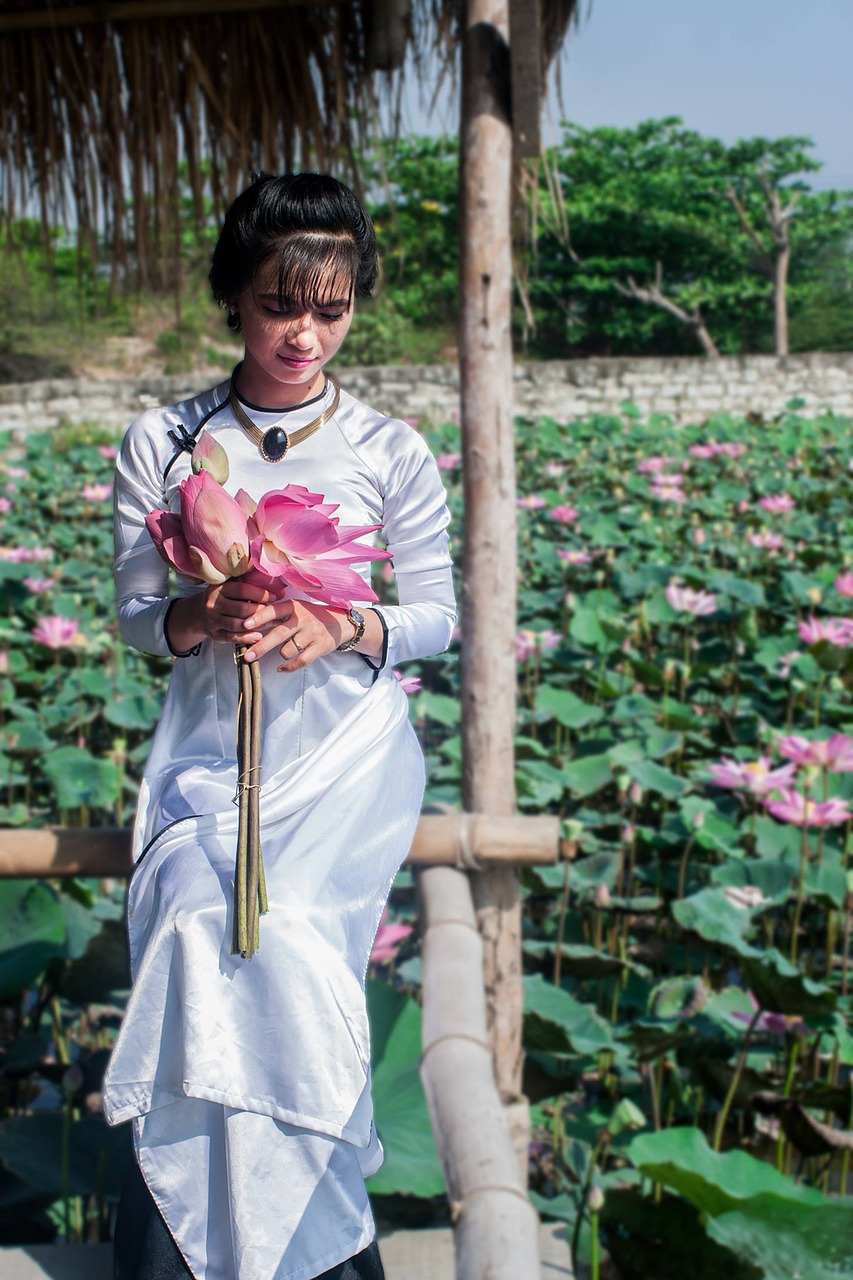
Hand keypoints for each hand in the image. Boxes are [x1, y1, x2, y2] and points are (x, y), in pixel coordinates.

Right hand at [166, 579, 286, 652]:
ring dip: (256, 625)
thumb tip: (278, 586)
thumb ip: (248, 583)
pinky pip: (232, 638)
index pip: (242, 590)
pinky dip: (246, 638)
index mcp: (219, 588)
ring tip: (270, 623)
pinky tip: (259, 637)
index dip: (260, 593)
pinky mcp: (214, 634)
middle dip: (261, 610)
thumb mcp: (229, 586)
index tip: (276, 596)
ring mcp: (212, 620)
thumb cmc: (223, 597)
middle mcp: (213, 604)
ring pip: (237, 625)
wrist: (199, 613)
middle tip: (275, 611)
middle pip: (241, 609)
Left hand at [242, 599, 352, 670]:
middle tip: (247, 656)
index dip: (258, 618)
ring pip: (288, 650)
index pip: (273, 611)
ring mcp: (312, 633)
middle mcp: (302, 619)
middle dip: (261, 646)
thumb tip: (247, 623)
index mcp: (293, 607)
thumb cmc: (309, 616)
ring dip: (281, 655)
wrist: (339, 623)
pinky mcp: (320, 647)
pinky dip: (289, 667)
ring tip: (281, 653)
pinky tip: (281, 669)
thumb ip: (273, 616)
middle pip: (278, 634)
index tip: (244, 625)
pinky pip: (301, 661)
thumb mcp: (294, 610)